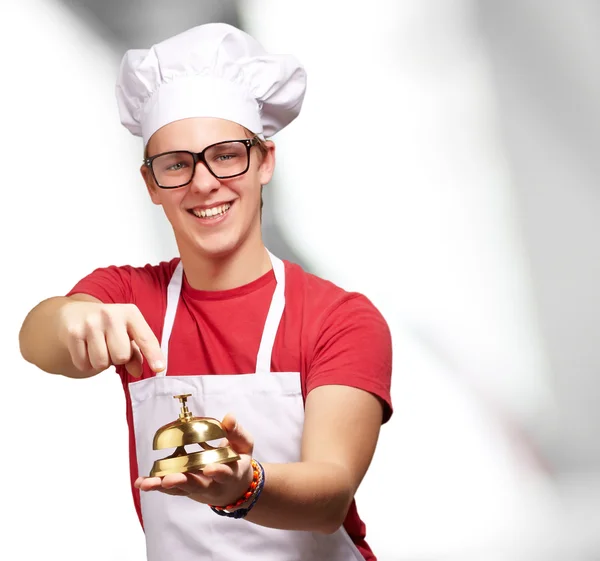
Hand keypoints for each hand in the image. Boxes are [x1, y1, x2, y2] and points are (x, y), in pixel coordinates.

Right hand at [57, 301, 164, 376]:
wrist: (75, 313)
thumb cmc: (107, 326)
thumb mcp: (126, 333)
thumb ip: (136, 352)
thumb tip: (137, 372)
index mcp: (130, 313)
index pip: (145, 338)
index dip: (153, 355)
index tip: (160, 368)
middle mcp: (111, 314)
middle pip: (122, 356)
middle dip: (118, 359)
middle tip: (111, 347)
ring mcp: (91, 323)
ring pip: (102, 362)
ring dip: (101, 362)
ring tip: (98, 347)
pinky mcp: (73, 332)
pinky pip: (84, 364)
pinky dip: (85, 363)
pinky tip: (85, 348)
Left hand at [135, 414, 255, 507]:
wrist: (234, 487)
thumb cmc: (238, 462)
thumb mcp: (244, 446)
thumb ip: (237, 432)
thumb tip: (228, 417)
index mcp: (231, 474)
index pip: (225, 474)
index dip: (218, 472)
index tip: (210, 468)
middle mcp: (212, 485)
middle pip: (196, 486)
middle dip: (182, 482)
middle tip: (168, 480)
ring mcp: (197, 489)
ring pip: (179, 489)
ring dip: (162, 486)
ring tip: (145, 484)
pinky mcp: (185, 489)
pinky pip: (169, 488)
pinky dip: (155, 486)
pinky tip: (140, 482)